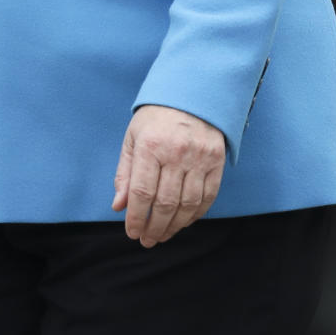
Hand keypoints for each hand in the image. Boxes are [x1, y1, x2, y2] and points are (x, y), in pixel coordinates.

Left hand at [112, 104, 224, 247]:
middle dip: (154, 228)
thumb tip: (119, 206)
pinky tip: (183, 222)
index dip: (136, 218)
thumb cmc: (156, 117)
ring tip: (162, 236)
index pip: (142, 192)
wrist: (192, 93)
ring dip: (174, 226)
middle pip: (165, 203)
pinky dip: (195, 215)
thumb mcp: (133, 137)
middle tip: (147, 241)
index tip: (132, 233)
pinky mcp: (216, 162)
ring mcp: (199, 158)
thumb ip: (125, 172)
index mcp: (150, 146)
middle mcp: (176, 153)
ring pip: (187, 205)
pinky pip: (207, 197)